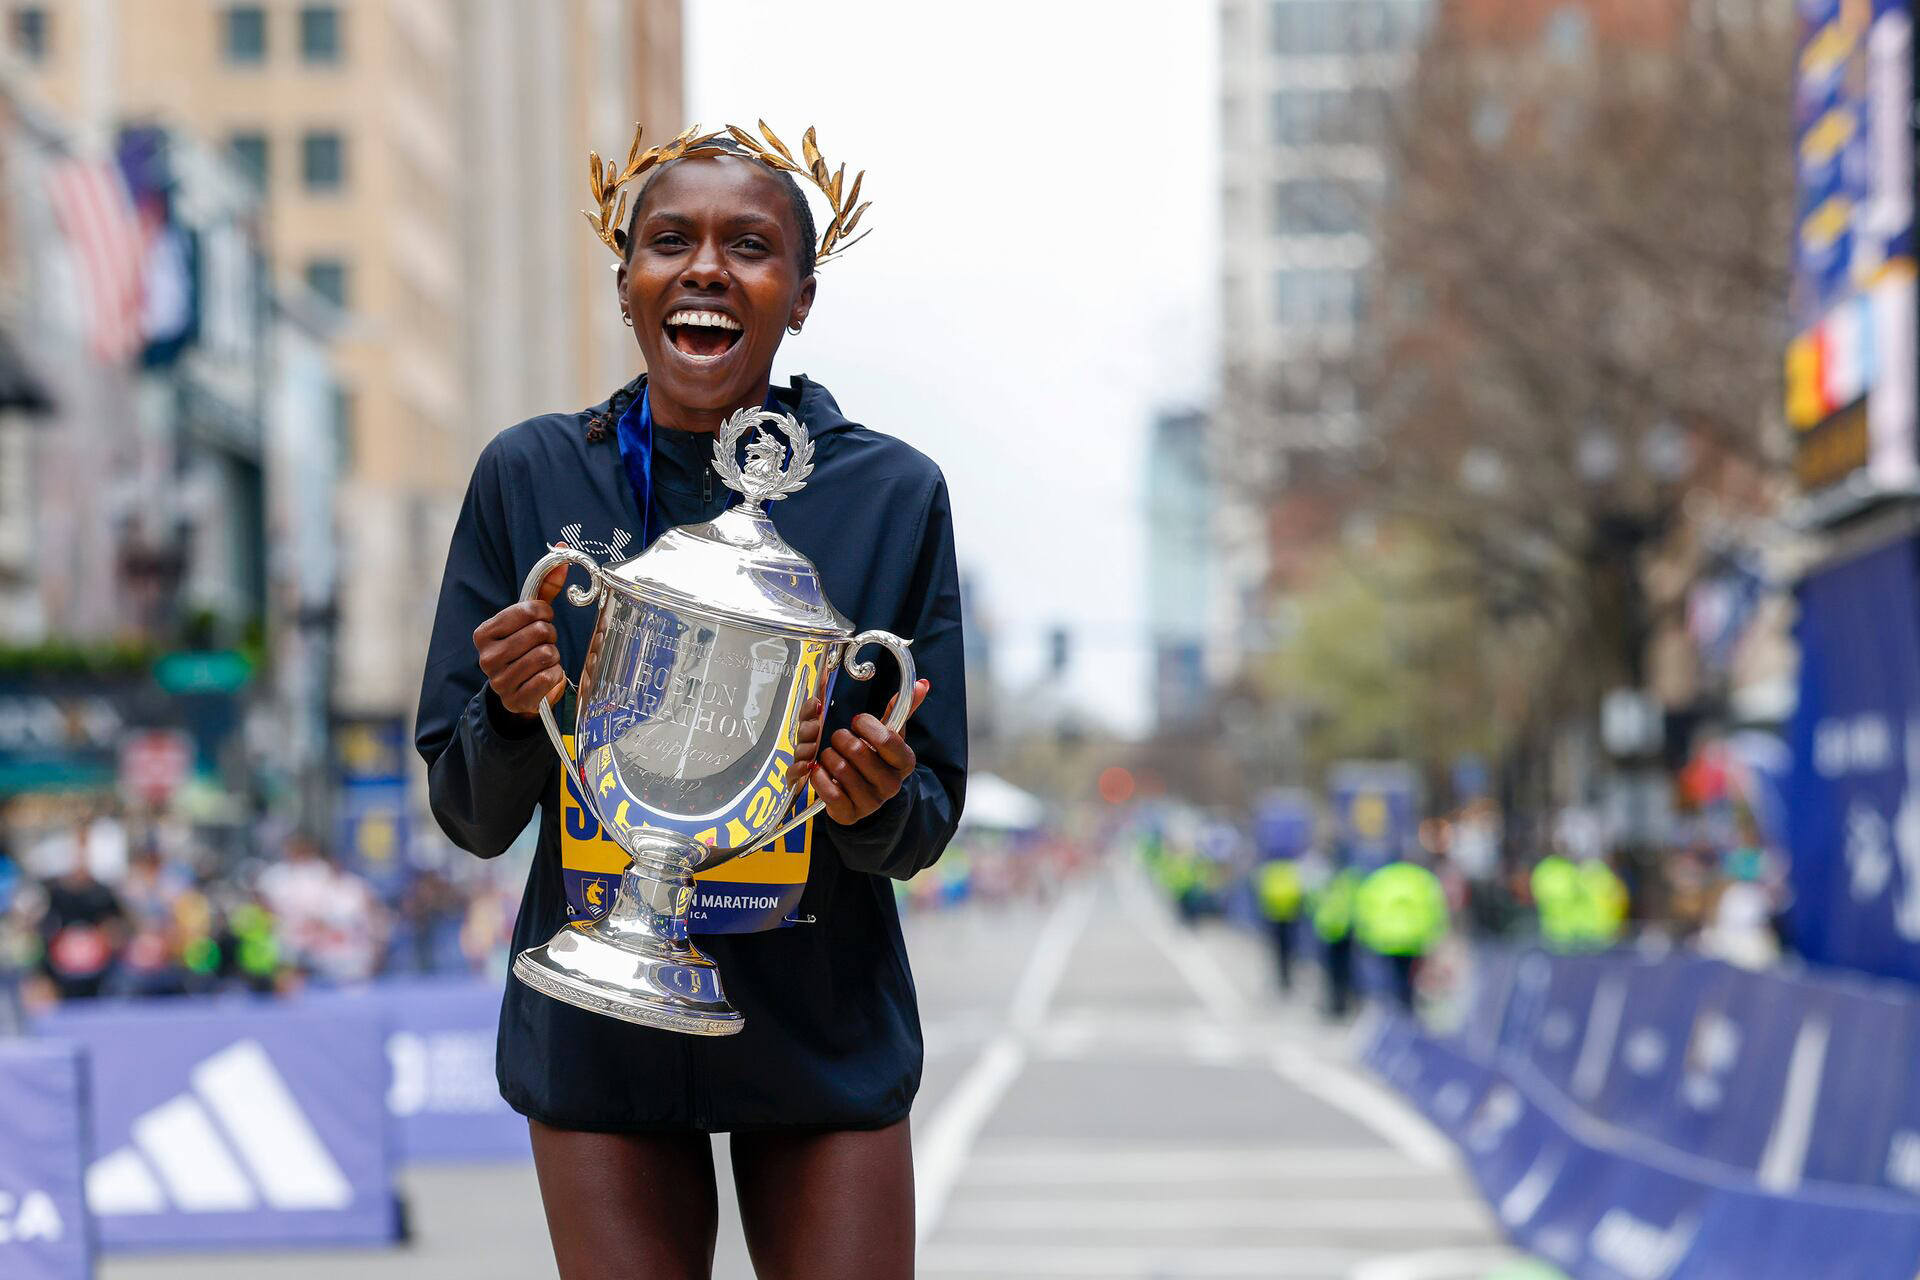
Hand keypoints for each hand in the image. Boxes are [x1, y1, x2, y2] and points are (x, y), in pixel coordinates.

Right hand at [473, 549, 569, 719]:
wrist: (518, 691)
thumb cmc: (524, 647)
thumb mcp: (529, 617)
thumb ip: (544, 586)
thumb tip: (561, 549)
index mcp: (484, 632)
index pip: (529, 610)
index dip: (544, 613)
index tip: (543, 619)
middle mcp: (486, 656)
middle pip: (541, 632)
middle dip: (550, 636)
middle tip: (544, 643)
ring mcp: (499, 680)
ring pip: (547, 654)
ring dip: (553, 656)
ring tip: (544, 660)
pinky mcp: (516, 699)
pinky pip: (550, 677)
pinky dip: (555, 675)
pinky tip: (545, 677)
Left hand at [794, 679, 929, 823]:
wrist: (865, 797)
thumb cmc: (876, 760)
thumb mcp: (890, 735)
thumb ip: (902, 709)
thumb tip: (922, 684)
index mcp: (905, 762)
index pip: (887, 738)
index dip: (866, 725)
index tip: (857, 721)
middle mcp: (891, 784)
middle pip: (858, 751)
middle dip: (841, 738)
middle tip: (839, 738)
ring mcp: (871, 802)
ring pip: (840, 769)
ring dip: (828, 756)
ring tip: (830, 755)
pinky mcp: (850, 814)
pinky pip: (829, 791)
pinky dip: (818, 776)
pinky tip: (820, 769)